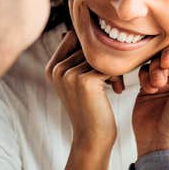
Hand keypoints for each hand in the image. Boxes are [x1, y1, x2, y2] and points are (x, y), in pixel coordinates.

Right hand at [46, 31, 116, 146]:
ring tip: (115, 85)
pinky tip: (117, 90)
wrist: (91, 138)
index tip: (101, 64)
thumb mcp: (78, 82)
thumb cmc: (89, 108)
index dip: (92, 46)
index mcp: (51, 67)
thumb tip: (74, 31)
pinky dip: (117, 75)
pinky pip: (109, 65)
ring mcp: (69, 74)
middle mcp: (57, 69)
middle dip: (104, 57)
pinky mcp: (85, 81)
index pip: (73, 36)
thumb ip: (77, 58)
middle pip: (88, 44)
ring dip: (113, 67)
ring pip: (100, 54)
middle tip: (113, 78)